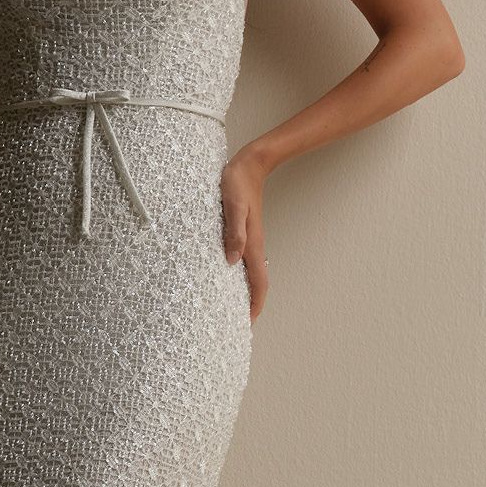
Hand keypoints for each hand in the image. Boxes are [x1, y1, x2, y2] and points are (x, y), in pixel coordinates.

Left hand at [221, 149, 269, 324]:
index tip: (249, 321)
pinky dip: (238, 274)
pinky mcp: (243, 232)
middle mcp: (253, 245)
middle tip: (238, 321)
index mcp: (252, 243)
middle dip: (250, 303)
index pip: (258, 281)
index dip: (255, 303)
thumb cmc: (238, 183)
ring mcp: (250, 239)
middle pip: (256, 281)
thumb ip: (234, 232)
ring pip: (250, 272)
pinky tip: (227, 274)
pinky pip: (244, 260)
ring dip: (245, 290)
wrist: (250, 165)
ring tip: (232, 305)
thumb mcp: (233, 207)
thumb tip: (232, 260)